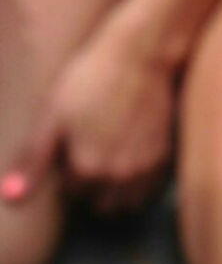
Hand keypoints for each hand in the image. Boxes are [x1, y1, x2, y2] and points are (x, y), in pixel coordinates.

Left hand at [1, 21, 174, 214]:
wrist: (142, 58)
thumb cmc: (90, 79)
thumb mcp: (52, 116)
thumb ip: (33, 162)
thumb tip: (10, 201)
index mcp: (87, 168)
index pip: (71, 193)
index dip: (67, 171)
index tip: (70, 148)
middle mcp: (118, 178)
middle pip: (99, 205)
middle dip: (91, 188)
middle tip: (90, 153)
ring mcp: (144, 173)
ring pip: (125, 205)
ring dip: (115, 193)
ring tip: (110, 160)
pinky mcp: (164, 163)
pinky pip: (148, 193)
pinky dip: (137, 186)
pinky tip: (130, 158)